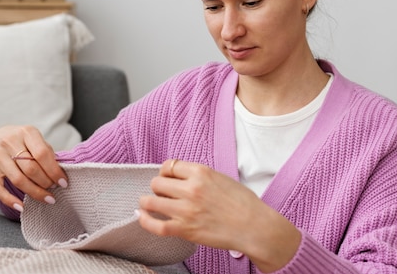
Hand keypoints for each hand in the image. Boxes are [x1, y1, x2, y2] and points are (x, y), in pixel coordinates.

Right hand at [0, 125, 67, 211]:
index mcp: (26, 132)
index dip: (54, 171)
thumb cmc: (22, 140)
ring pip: (18, 180)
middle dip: (46, 182)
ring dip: (35, 192)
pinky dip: (9, 200)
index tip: (63, 182)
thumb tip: (59, 173)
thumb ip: (46, 153)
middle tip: (54, 188)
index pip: (42, 154)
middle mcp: (10, 143)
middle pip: (31, 169)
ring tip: (46, 198)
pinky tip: (22, 207)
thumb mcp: (35, 139)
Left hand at [137, 159, 300, 272]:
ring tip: (149, 204)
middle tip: (163, 194)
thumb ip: (199, 176)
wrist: (255, 227)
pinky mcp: (184, 229)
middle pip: (157, 182)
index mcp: (200, 172)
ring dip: (147, 202)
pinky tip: (142, 217)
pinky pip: (155, 224)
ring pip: (150, 201)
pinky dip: (145, 220)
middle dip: (158, 187)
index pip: (168, 166)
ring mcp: (185, 210)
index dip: (165, 172)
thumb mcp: (221, 178)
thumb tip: (181, 178)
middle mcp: (190, 188)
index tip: (167, 178)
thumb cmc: (243, 203)